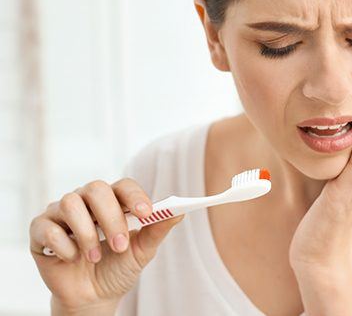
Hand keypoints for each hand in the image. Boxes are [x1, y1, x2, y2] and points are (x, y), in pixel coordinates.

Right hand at [29, 178, 183, 311]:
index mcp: (113, 201)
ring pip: (70, 203)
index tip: (146, 214)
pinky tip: (72, 258)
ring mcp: (61, 213)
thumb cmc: (117, 268)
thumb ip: (158, 229)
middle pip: (96, 189)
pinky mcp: (40, 231)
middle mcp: (86, 201)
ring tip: (94, 257)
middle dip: (111, 218)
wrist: (91, 297)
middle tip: (120, 245)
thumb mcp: (142, 251)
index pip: (123, 185)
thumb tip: (180, 211)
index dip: (134, 196)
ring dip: (87, 232)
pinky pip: (47, 226)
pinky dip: (63, 244)